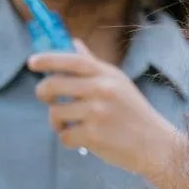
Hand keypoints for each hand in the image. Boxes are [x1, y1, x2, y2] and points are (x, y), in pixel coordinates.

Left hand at [30, 45, 182, 181]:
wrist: (156, 145)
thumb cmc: (134, 113)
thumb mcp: (119, 83)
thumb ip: (93, 65)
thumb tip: (74, 43)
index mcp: (107, 75)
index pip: (71, 61)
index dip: (48, 59)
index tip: (32, 62)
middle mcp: (101, 90)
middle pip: (53, 85)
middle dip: (43, 93)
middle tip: (48, 98)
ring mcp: (97, 113)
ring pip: (55, 113)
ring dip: (57, 122)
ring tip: (70, 125)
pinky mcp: (94, 136)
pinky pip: (64, 135)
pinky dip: (68, 138)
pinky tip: (81, 139)